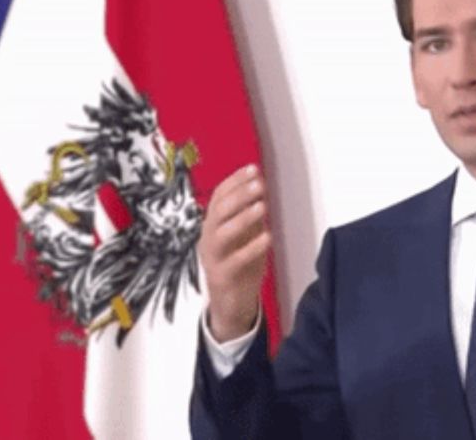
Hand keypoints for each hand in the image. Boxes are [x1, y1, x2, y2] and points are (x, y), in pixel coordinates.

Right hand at [199, 164, 270, 342]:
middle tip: (259, 184)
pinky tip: (267, 237)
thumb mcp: (245, 238)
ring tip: (263, 206)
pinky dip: (251, 248)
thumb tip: (259, 189)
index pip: (219, 197)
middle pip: (218, 211)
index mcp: (213, 225)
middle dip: (239, 195)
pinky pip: (234, 261)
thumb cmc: (239, 267)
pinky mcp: (221, 277)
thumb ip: (249, 217)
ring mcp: (212, 258)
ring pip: (221, 234)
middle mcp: (208, 238)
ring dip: (243, 218)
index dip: (235, 182)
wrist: (230, 307)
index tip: (253, 169)